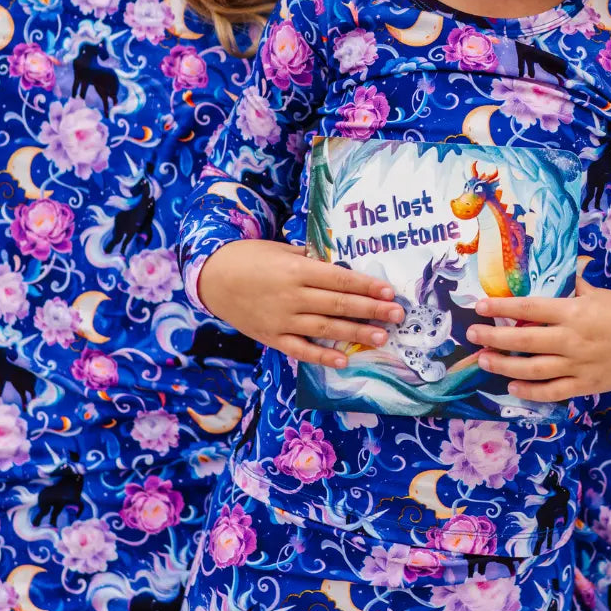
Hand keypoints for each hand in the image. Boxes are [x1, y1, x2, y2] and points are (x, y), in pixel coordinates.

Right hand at [197, 239, 404, 367]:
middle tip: (398, 315)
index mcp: (296, 270)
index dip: (367, 286)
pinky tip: (344, 360)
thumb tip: (343, 266)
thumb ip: (312, 260)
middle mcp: (292, 296)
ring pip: (325, 328)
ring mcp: (282, 320)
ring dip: (356, 333)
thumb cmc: (252, 258)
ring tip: (382, 336)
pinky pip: (301, 349)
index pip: (340, 278)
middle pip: (339, 304)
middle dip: (371, 309)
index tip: (389, 291)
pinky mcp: (272, 337)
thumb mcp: (283, 250)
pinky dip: (322, 356)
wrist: (212, 278)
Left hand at [466, 278, 610, 401]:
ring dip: (504, 366)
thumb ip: (570, 287)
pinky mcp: (586, 385)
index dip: (501, 307)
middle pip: (524, 341)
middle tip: (472, 335)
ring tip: (483, 359)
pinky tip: (512, 386)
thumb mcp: (597, 293)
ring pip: (533, 369)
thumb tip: (546, 276)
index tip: (480, 306)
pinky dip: (530, 391)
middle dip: (493, 338)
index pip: (529, 308)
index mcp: (574, 312)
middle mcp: (573, 339)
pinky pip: (552, 392)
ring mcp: (578, 365)